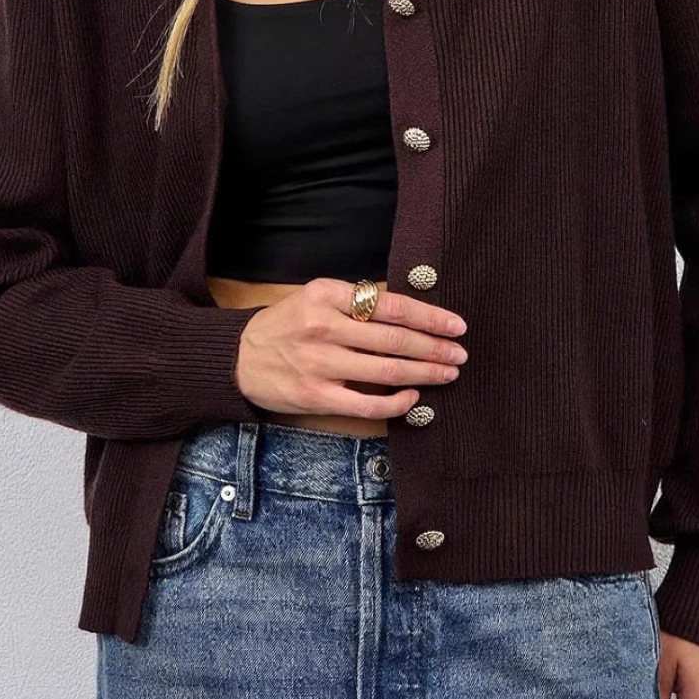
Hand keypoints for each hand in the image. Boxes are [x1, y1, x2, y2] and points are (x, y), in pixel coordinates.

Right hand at [234, 277, 467, 419]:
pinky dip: (396, 402)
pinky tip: (414, 397)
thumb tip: (412, 313)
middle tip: (460, 353)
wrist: (238, 358)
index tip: (455, 325)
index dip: (429, 317)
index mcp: (326, 295)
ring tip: (448, 372)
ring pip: (386, 370)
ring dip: (425, 373)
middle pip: (394, 339)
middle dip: (435, 347)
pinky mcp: (316, 396)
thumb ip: (356, 302)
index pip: (390, 305)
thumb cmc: (286, 325)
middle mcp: (323, 327)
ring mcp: (319, 364)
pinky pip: (367, 403)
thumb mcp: (316, 298)